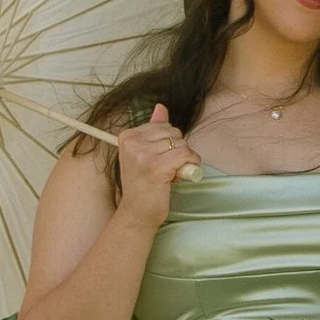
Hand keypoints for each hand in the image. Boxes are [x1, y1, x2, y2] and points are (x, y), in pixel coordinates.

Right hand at [113, 101, 199, 223]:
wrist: (138, 212)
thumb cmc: (144, 184)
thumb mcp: (145, 153)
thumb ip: (154, 129)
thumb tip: (161, 107)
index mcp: (127, 136)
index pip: (163, 125)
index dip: (168, 143)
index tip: (159, 159)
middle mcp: (132, 143)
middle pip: (174, 132)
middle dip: (177, 150)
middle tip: (166, 168)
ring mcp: (143, 155)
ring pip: (182, 144)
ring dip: (184, 159)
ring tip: (169, 174)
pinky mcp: (156, 167)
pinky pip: (186, 154)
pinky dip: (191, 164)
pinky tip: (181, 175)